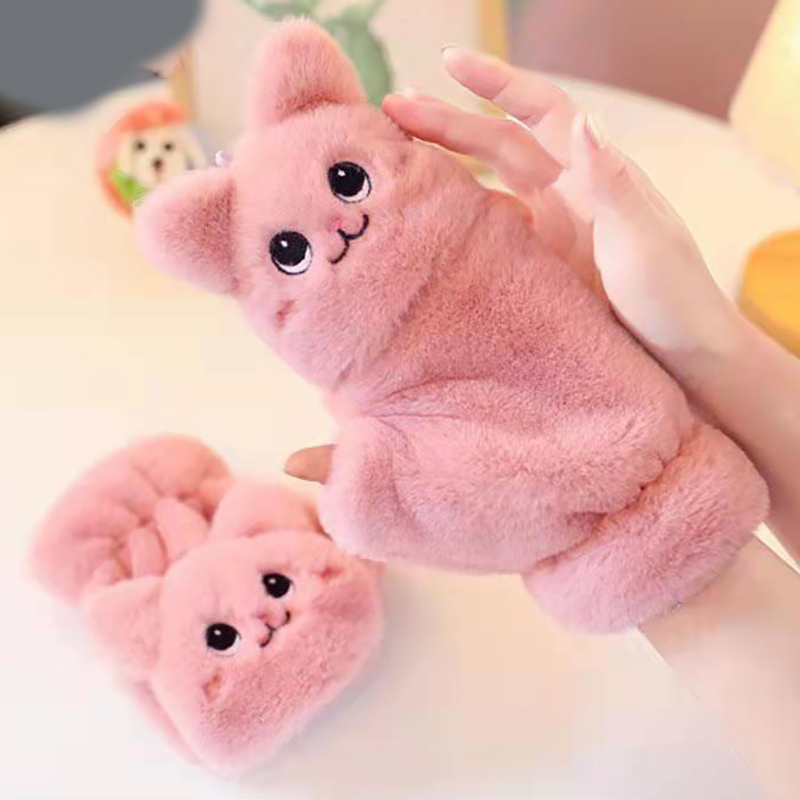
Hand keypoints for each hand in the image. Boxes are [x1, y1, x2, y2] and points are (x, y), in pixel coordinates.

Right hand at [285, 46, 737, 484]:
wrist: (677, 351)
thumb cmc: (672, 295)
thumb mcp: (645, 241)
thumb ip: (613, 183)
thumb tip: (584, 119)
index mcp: (593, 174)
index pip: (540, 111)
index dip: (495, 83)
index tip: (449, 62)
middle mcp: (564, 191)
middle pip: (496, 143)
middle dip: (446, 121)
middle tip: (391, 110)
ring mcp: (546, 228)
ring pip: (484, 184)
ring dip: (443, 166)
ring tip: (394, 158)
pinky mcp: (536, 264)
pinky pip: (488, 232)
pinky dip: (456, 221)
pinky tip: (425, 223)